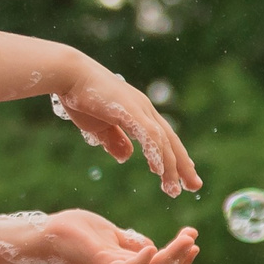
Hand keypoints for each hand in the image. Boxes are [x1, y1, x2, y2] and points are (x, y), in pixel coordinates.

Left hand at [37, 211, 199, 263]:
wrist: (49, 231)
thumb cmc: (76, 231)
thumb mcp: (112, 235)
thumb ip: (131, 242)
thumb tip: (154, 246)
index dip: (180, 256)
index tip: (193, 237)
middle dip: (181, 257)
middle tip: (194, 238)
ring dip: (172, 257)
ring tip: (186, 240)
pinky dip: (143, 260)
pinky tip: (154, 247)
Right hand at [54, 61, 201, 196]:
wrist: (70, 75)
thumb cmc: (81, 98)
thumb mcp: (99, 126)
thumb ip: (114, 141)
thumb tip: (127, 157)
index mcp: (139, 113)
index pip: (163, 138)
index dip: (174, 156)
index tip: (182, 176)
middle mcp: (145, 110)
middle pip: (170, 141)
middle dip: (183, 166)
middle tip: (194, 186)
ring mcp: (139, 110)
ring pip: (162, 142)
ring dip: (171, 166)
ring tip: (174, 188)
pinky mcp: (129, 111)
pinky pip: (148, 135)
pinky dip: (156, 153)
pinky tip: (160, 170)